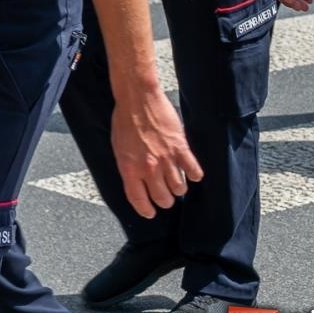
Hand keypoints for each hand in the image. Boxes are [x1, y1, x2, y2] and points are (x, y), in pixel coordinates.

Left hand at [111, 89, 203, 218]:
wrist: (137, 99)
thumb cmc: (124, 121)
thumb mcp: (118, 148)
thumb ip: (128, 167)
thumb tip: (136, 182)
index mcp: (129, 168)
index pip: (139, 200)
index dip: (146, 210)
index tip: (150, 213)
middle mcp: (148, 168)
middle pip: (163, 198)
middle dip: (165, 200)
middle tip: (166, 196)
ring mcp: (166, 159)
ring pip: (179, 188)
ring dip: (179, 188)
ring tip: (177, 182)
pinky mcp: (181, 148)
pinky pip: (194, 171)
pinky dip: (195, 175)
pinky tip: (192, 173)